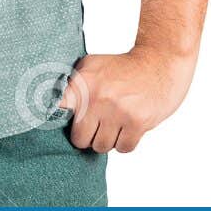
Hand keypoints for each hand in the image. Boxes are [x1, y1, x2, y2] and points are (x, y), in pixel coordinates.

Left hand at [56, 46, 196, 153]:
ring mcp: (118, 111)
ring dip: (107, 140)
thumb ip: (72, 84)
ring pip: (101, 146)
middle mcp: (98, 97)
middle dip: (87, 136)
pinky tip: (128, 127)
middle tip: (96, 126)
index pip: (57, 110)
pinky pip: (122, 148)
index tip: (54, 124)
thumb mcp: (92, 65)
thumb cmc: (123, 67)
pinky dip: (124, 143)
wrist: (159, 62)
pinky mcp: (137, 122)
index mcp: (83, 82)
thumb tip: (51, 106)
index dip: (56, 120)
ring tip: (114, 124)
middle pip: (79, 139)